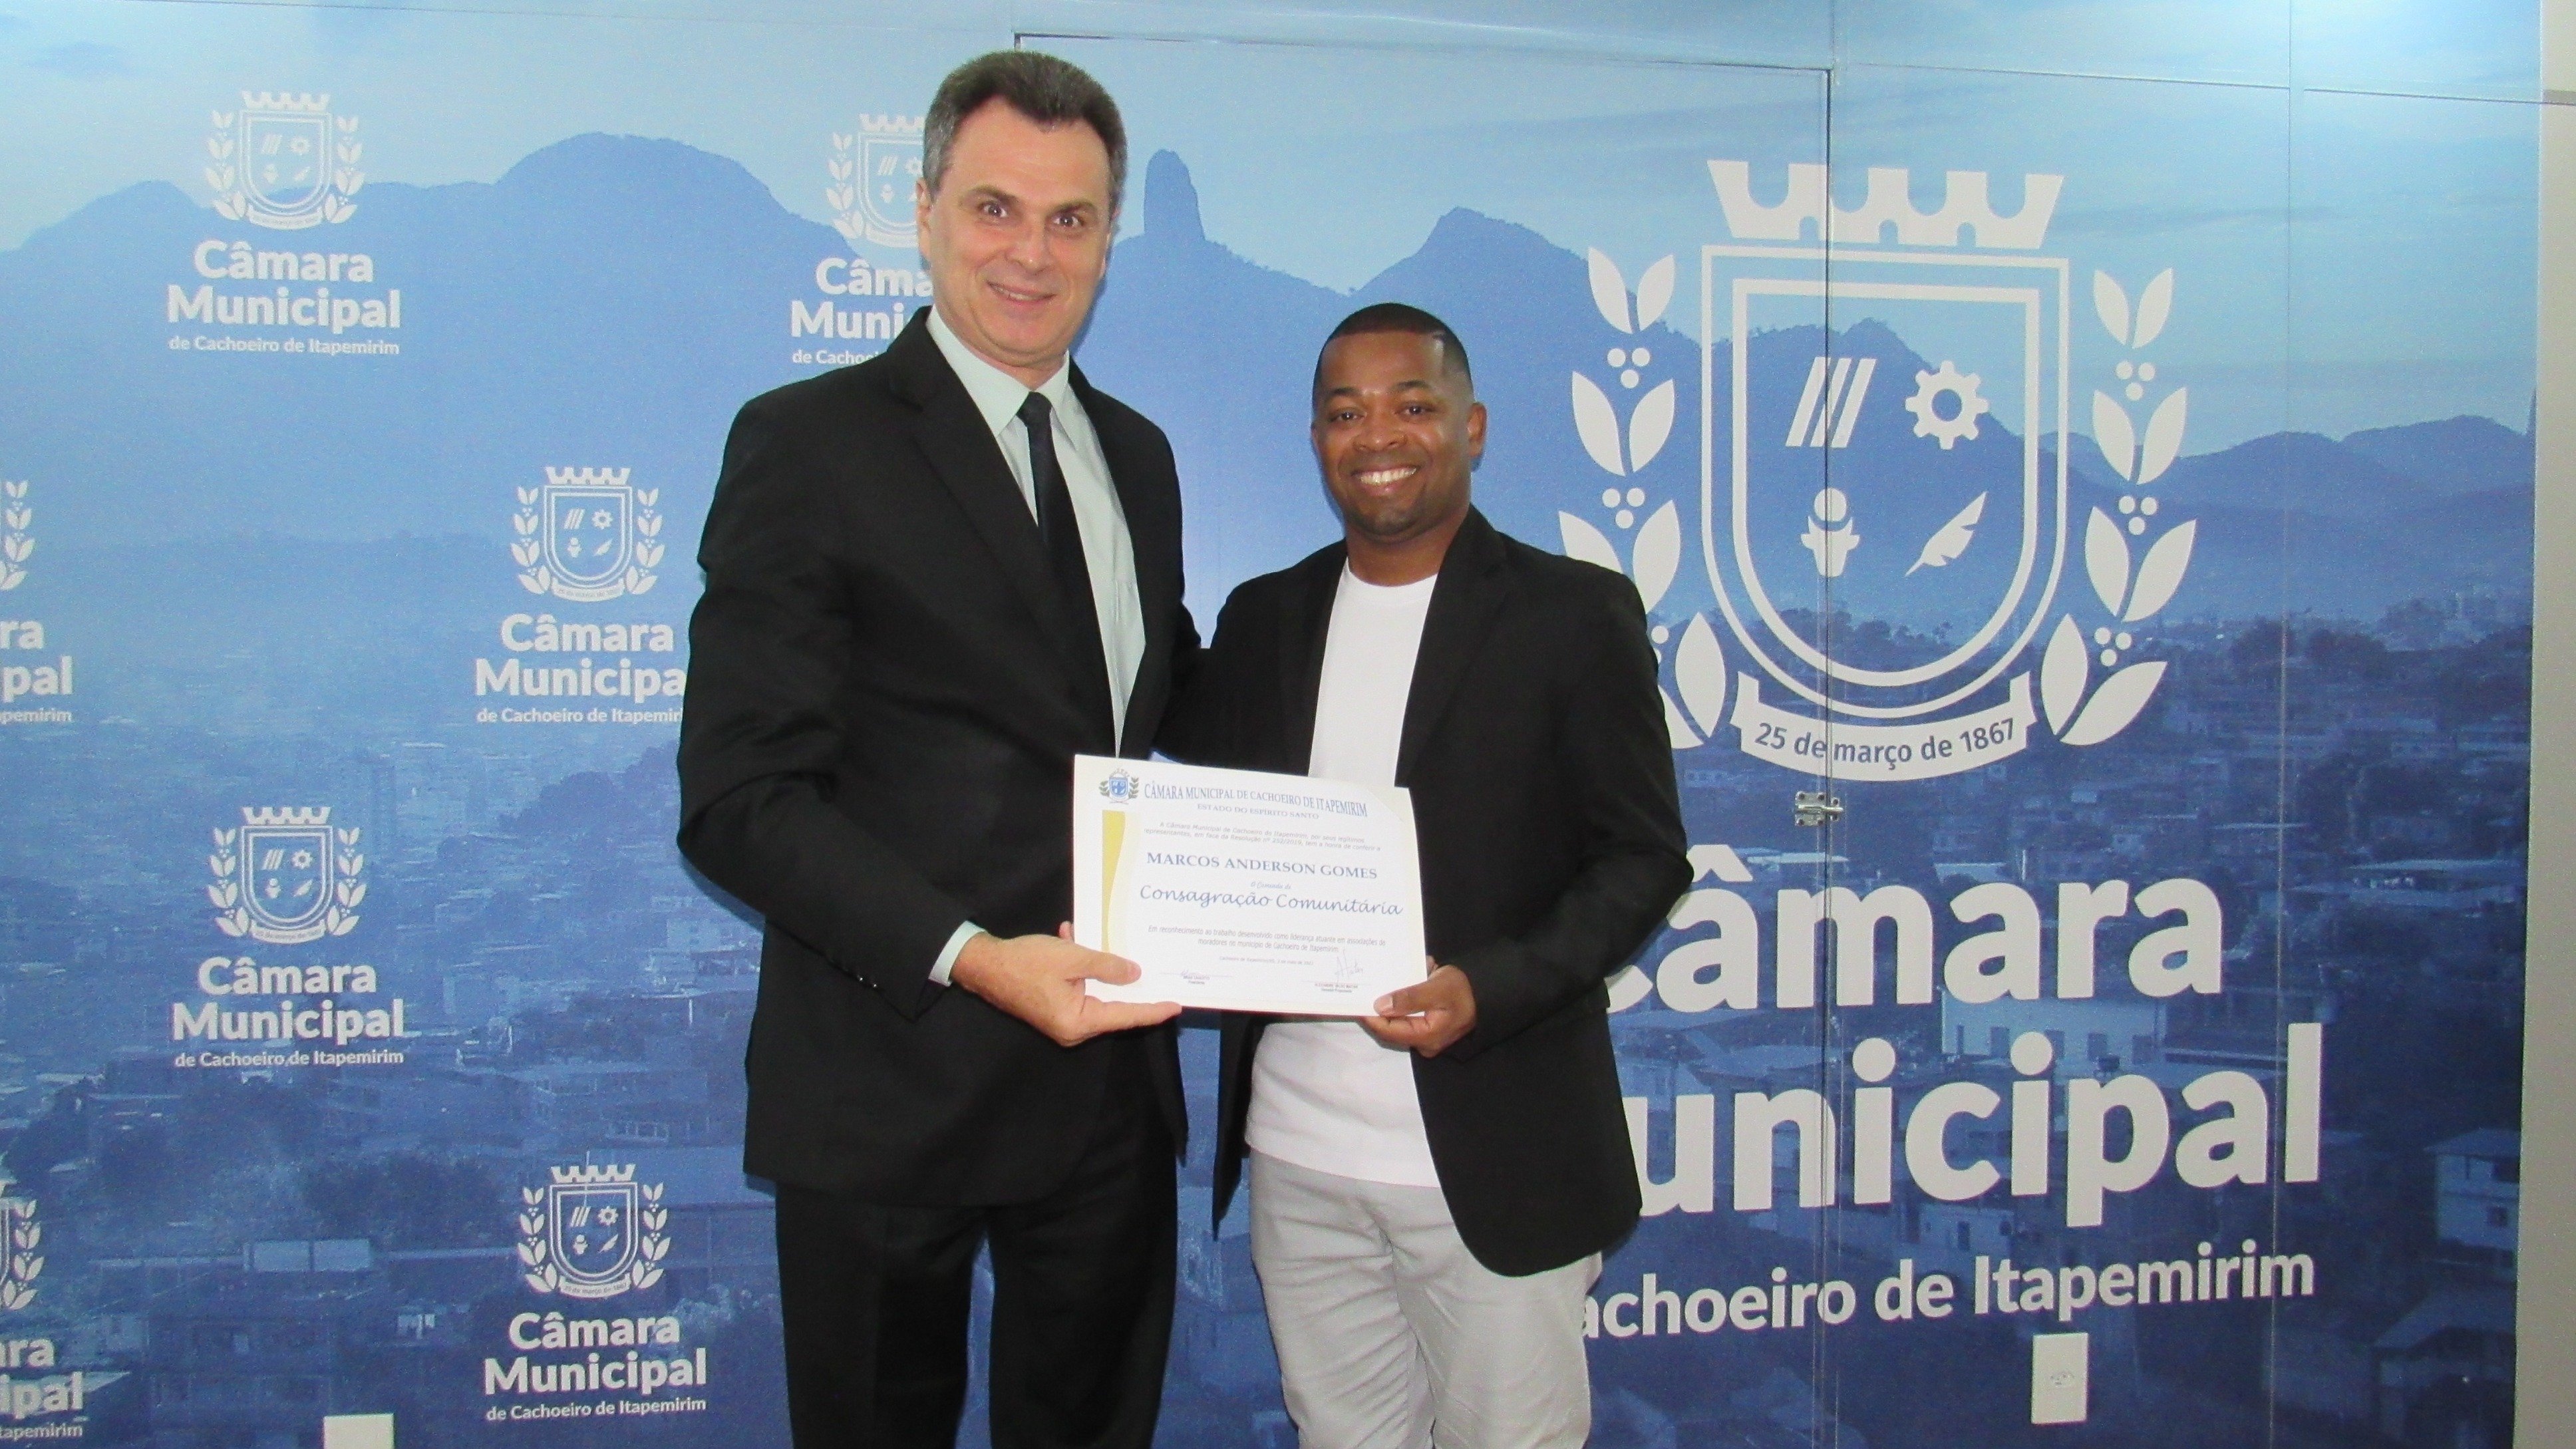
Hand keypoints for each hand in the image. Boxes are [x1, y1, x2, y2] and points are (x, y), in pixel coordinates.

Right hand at [949, 925, 1179, 1046]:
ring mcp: (1062, 1020)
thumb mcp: (1071, 958)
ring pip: (1095, 994)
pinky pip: (1077, 988)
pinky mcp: (1053, 1007)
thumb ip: (1106, 966)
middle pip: (1112, 1007)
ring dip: (1100, 968)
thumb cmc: (1025, 963)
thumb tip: (1134, 974)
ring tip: (1116, 946)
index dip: (1152, 1009)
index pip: (1125, 1016)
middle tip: (1159, 973)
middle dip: (1130, 986)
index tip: (1176, 1006)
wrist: (983, 965)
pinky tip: (1075, 937)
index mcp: (1078, 1022)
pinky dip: (1079, 967)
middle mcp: (1073, 1028)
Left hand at [1360, 961, 1475, 1057]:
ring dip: (1391, 1002)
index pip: (1389, 1031)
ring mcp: (1426, 1036)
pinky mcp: (1427, 1026)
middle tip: (1365, 988)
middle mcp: (1424, 1042)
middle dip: (1379, 1007)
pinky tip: (1400, 984)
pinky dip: (1402, 1001)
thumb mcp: (1438, 988)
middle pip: (1391, 1027)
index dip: (1370, 1017)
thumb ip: (1410, 997)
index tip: (1357, 1000)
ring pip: (1398, 1021)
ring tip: (1383, 982)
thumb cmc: (1465, 989)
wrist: (1488, 991)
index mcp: (1427, 1036)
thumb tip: (1380, 1005)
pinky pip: (1407, 1016)